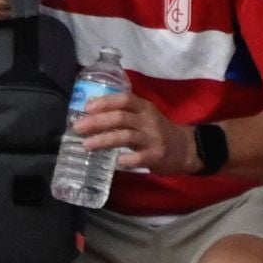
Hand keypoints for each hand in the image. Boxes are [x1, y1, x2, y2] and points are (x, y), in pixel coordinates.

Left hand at [72, 91, 195, 173]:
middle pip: (121, 117)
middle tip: (78, 128)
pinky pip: (140, 157)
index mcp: (144, 107)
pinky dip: (126, 159)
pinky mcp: (157, 155)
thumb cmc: (158, 131)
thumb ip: (124, 113)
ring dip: (104, 140)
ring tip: (86, 145)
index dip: (105, 102)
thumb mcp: (144, 116)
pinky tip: (115, 162)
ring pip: (126, 136)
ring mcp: (153, 138)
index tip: (87, 107)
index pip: (124, 99)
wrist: (185, 148)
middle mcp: (148, 120)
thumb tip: (91, 112)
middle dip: (97, 122)